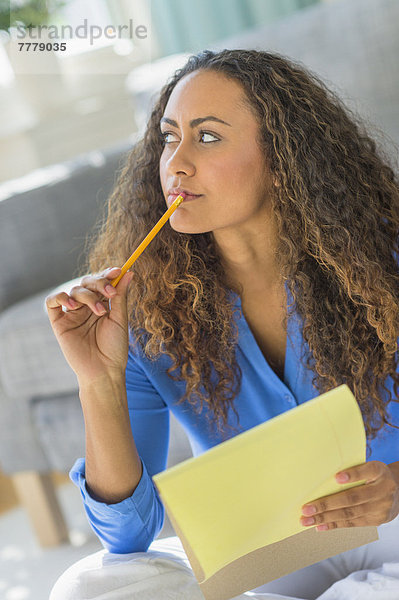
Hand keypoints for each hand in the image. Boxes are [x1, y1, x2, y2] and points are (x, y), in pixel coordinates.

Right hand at [45, 266, 132, 382]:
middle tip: (109, 293)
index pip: (102, 283)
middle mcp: (86, 307)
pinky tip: (73, 305)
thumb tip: (128, 272)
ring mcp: (72, 314)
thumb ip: (120, 296)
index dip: (108, 274)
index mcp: (102, 305)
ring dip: (87, 295)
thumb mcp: (119, 319)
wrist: (104, 371)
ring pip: (74, 290)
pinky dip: (61, 297)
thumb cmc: (114, 348)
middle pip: (87, 283)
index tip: (118, 271)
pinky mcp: (59, 322)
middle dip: (99, 283)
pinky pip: (52, 301)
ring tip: (98, 311)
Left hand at [300, 461, 398, 530]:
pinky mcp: (376, 521)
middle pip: (352, 498)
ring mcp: (380, 508)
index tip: (336, 477)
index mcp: (379, 472)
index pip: (366, 471)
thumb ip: (354, 469)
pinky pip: (353, 523)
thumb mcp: (369, 466)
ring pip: (349, 514)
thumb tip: (330, 476)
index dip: (352, 475)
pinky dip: (334, 524)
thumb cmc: (375, 475)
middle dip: (326, 504)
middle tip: (306, 509)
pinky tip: (320, 526)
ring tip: (307, 520)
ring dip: (325, 518)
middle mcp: (382, 491)